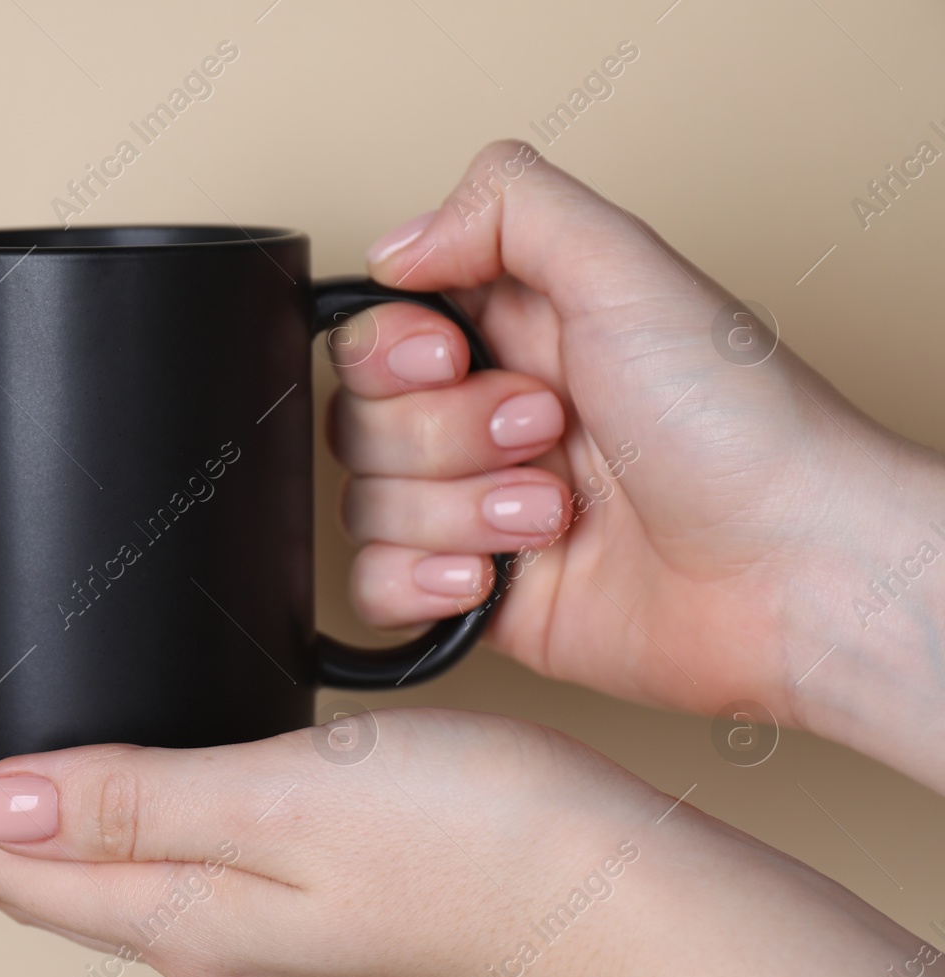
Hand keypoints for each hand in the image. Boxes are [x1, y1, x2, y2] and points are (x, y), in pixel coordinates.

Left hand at [0, 715, 944, 976]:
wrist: (615, 897)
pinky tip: (127, 793)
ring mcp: (261, 927)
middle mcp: (210, 933)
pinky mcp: (310, 903)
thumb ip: (137, 799)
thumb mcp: (285, 801)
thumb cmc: (477, 844)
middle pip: (37, 876)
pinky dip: (111, 823)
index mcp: (186, 907)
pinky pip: (164, 864)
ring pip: (97, 872)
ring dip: (26, 825)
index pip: (4, 859)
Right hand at [332, 140, 944, 788]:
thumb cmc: (739, 426)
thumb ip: (506, 208)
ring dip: (461, 509)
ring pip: (366, 504)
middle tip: (548, 430)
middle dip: (449, 434)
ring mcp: (480, 509)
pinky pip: (375, 586)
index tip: (453, 358)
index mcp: (518, 332)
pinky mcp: (480, 594)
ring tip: (557, 511)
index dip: (392, 351)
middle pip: (359, 420)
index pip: (376, 331)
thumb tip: (395, 245)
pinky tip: (498, 576)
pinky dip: (423, 582)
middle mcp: (489, 417)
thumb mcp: (628, 269)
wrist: (794, 574)